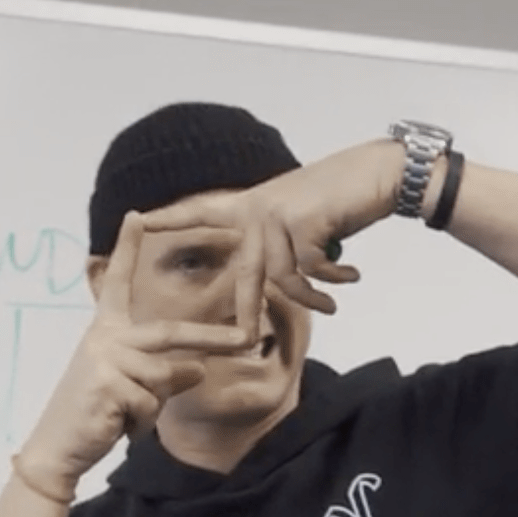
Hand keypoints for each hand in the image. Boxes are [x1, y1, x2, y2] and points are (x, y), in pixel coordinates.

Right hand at [17, 213, 251, 494]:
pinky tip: (117, 426)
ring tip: (125, 415)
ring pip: (164, 377)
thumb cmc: (95, 415)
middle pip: (170, 332)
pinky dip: (142, 423)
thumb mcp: (133, 388)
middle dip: (212, 337)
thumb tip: (198, 368)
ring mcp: (104, 359)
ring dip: (154, 405)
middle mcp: (104, 337)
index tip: (136, 216)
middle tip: (246, 339)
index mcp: (106, 330)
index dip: (126, 249)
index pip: (118, 283)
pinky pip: (151, 404)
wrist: (58, 447)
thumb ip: (162, 373)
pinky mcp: (107, 385)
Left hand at [138, 141, 398, 342]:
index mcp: (252, 204)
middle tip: (245, 342)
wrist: (380, 174)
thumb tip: (274, 278)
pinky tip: (350, 277)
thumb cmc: (342, 197)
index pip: (203, 210)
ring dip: (313, 298)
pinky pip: (310, 272)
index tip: (138, 218)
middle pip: (247, 275)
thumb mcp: (300, 217)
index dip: (171, 216)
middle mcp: (259, 208)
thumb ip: (279, 240)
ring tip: (333, 306)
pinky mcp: (302, 223)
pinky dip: (332, 280)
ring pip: (285, 279)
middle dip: (247, 314)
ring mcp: (278, 215)